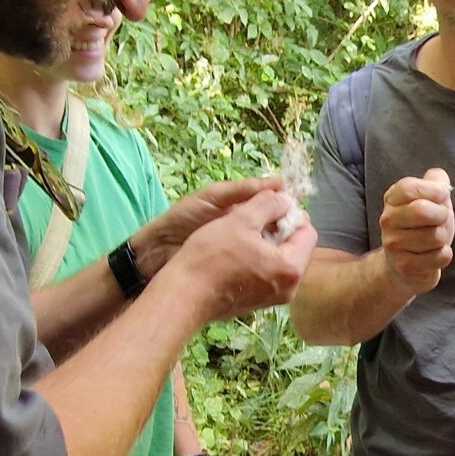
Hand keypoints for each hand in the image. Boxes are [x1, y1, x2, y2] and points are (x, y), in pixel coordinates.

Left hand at [130, 176, 286, 277]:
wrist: (155, 254)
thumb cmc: (182, 219)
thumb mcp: (214, 197)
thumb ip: (244, 190)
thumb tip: (281, 183)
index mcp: (241, 209)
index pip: (274, 207)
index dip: (287, 210)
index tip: (299, 215)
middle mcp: (245, 231)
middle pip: (276, 231)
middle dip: (286, 232)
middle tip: (298, 237)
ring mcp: (242, 253)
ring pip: (271, 251)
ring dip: (280, 251)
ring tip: (290, 253)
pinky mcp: (237, 272)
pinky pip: (259, 269)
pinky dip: (268, 267)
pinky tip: (276, 268)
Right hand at [170, 188, 316, 322]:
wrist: (183, 295)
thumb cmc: (212, 256)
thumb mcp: (242, 219)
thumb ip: (270, 204)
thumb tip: (286, 199)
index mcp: (291, 268)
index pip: (308, 232)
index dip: (291, 214)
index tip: (270, 206)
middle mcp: (289, 288)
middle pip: (296, 248)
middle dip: (280, 229)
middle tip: (255, 218)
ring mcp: (272, 299)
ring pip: (280, 261)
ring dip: (267, 243)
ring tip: (243, 233)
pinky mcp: (255, 303)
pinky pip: (267, 275)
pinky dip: (258, 260)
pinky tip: (236, 253)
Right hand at [377, 168, 454, 294]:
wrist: (403, 265)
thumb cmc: (421, 227)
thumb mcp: (430, 199)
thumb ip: (436, 182)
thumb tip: (442, 183)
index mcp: (392, 198)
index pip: (409, 188)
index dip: (433, 190)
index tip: (441, 197)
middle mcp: (387, 220)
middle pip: (422, 210)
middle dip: (442, 215)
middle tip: (440, 221)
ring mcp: (393, 244)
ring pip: (435, 236)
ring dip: (444, 238)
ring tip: (436, 239)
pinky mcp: (405, 266)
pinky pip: (440, 257)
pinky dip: (445, 255)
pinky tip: (434, 254)